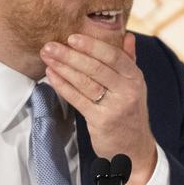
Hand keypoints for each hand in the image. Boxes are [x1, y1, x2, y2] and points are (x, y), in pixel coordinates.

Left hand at [39, 32, 156, 184]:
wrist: (134, 149)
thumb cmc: (130, 113)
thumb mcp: (135, 86)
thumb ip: (129, 61)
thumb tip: (127, 35)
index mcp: (135, 77)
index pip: (113, 56)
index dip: (92, 45)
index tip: (71, 37)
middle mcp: (127, 90)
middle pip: (96, 68)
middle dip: (70, 55)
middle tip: (50, 46)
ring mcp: (115, 106)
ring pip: (85, 82)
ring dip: (63, 68)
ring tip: (47, 57)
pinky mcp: (101, 121)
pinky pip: (78, 99)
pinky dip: (63, 86)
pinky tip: (52, 76)